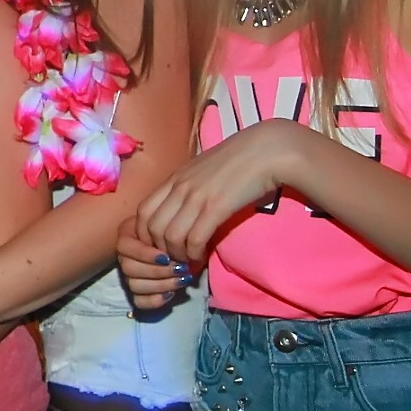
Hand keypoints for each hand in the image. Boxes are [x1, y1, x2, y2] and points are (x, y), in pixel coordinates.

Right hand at [117, 214, 197, 310]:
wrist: (179, 243)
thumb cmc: (173, 230)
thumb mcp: (167, 222)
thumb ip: (165, 227)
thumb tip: (173, 239)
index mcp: (126, 237)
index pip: (125, 247)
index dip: (145, 254)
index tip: (167, 257)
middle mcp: (124, 257)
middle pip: (129, 269)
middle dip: (158, 271)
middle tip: (180, 269)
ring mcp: (129, 276)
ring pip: (134, 286)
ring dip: (161, 285)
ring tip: (182, 281)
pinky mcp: (138, 293)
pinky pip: (139, 302)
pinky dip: (155, 300)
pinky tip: (171, 294)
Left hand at [135, 119, 295, 263]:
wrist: (267, 150)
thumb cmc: (239, 159)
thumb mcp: (203, 170)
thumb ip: (188, 186)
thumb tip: (181, 207)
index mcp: (174, 178)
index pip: (143, 211)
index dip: (144, 234)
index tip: (157, 246)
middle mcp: (180, 187)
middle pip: (151, 227)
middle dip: (158, 249)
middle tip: (172, 258)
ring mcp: (196, 197)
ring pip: (170, 236)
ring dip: (177, 254)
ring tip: (187, 260)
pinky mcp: (216, 207)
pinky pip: (194, 238)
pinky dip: (194, 253)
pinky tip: (200, 256)